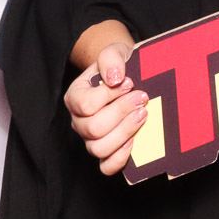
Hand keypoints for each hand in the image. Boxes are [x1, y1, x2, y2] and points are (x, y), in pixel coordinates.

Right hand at [63, 40, 147, 176]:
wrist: (130, 78)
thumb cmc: (120, 67)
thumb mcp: (115, 53)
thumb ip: (111, 59)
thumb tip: (115, 79)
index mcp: (76, 97)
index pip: (85, 104)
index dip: (109, 96)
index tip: (130, 83)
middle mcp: (79, 121)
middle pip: (94, 128)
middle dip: (122, 112)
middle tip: (142, 98)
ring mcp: (91, 138)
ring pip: (99, 148)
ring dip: (125, 132)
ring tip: (143, 114)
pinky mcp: (107, 152)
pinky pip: (106, 166)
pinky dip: (121, 157)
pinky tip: (135, 140)